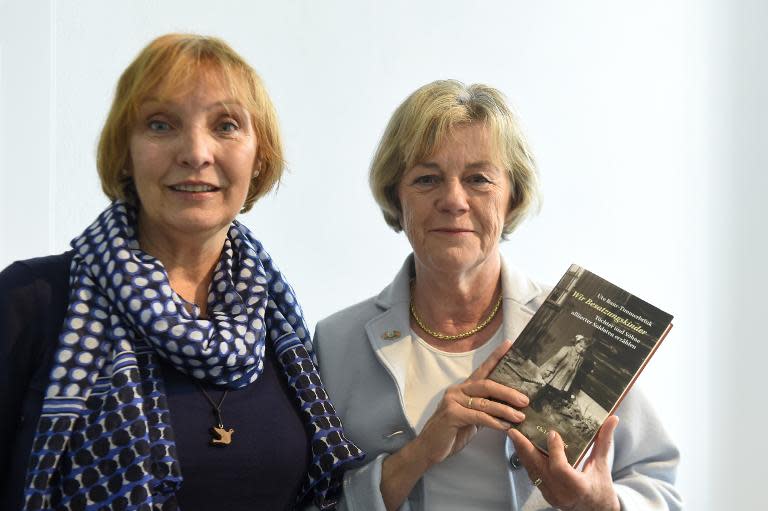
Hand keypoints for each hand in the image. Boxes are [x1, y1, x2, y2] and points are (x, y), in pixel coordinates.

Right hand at [381, 339, 528, 509]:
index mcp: (464, 388)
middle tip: (525, 399)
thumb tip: (511, 408)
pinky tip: (505, 427)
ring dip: (505, 409)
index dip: (496, 357)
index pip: (483, 370)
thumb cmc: (452, 433)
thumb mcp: (472, 419)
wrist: (429, 448)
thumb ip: (486, 410)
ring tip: (520, 416)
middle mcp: (458, 390)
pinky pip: (478, 416)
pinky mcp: (452, 414)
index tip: (510, 345)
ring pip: (485, 401)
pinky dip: (494, 422)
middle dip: (508, 391)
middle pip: (487, 384)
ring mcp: (453, 401)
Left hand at [508, 415, 620, 510]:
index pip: (560, 468)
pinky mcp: (545, 494)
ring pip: (532, 472)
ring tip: (514, 435)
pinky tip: (521, 447)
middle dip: (525, 448)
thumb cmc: (601, 488)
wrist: (596, 510)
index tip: (552, 433)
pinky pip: (532, 475)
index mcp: (578, 487)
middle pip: (539, 469)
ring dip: (522, 453)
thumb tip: (613, 419)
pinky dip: (526, 460)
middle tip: (515, 431)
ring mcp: (551, 495)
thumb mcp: (603, 465)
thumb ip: (604, 441)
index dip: (554, 450)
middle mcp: (562, 493)